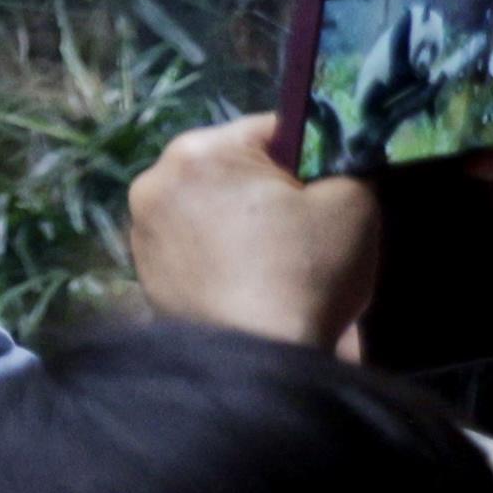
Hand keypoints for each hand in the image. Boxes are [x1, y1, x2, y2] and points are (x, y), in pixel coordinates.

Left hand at [124, 118, 382, 348]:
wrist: (258, 362)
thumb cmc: (304, 273)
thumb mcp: (352, 202)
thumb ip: (341, 164)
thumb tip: (323, 166)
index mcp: (197, 150)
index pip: (271, 130)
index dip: (309, 157)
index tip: (326, 192)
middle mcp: (153, 180)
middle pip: (233, 169)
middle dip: (268, 192)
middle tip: (303, 233)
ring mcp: (140, 229)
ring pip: (211, 207)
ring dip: (241, 224)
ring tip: (275, 263)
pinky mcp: (142, 272)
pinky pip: (193, 246)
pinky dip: (219, 256)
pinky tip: (248, 282)